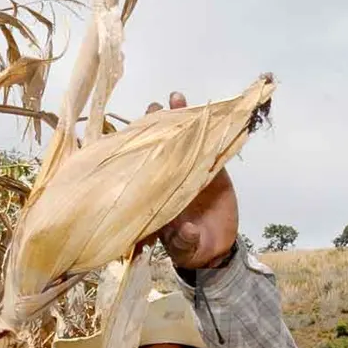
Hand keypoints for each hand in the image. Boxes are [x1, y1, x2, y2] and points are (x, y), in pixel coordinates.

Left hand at [146, 92, 238, 269]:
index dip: (135, 149)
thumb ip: (184, 241)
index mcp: (151, 194)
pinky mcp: (209, 167)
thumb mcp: (185, 249)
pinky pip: (207, 144)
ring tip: (175, 98)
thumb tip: (187, 230)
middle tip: (153, 109)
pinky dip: (207, 127)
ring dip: (176, 118)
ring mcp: (186, 170)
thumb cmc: (191, 249)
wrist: (215, 248)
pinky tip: (205, 109)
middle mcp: (165, 178)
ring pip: (179, 140)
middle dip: (152, 126)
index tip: (131, 133)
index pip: (138, 167)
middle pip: (156, 147)